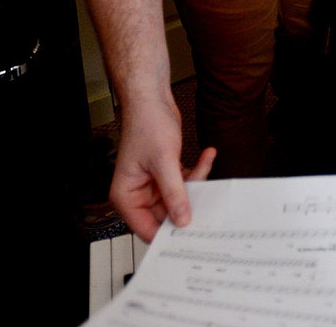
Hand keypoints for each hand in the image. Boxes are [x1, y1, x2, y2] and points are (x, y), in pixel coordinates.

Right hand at [110, 93, 215, 241]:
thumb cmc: (146, 125)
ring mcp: (154, 184)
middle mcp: (139, 194)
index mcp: (127, 197)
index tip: (189, 235)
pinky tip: (207, 154)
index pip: (146, 229)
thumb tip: (182, 219)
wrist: (152, 100)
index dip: (167, 233)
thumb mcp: (163, 161)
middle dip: (188, 203)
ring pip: (180, 197)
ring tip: (205, 163)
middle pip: (167, 214)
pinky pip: (186, 181)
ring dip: (196, 182)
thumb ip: (174, 192)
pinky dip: (198, 170)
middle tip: (208, 198)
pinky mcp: (167, 173)